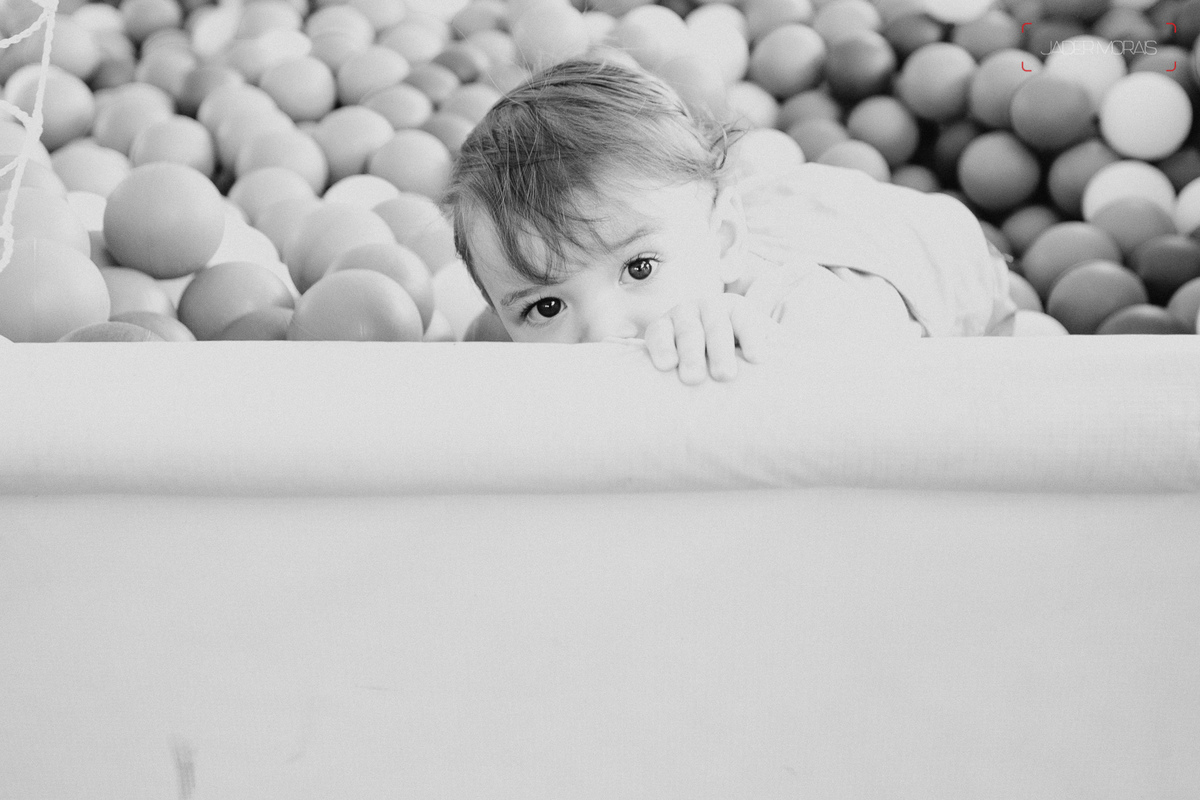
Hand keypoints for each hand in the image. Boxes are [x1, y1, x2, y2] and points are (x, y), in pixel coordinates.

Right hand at [644, 293, 780, 384]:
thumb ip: (777, 292)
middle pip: (716, 324)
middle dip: (720, 349)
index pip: (747, 317)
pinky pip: (657, 335)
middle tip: (725, 377)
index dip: (753, 336)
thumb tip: (805, 262)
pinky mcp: (658, 328)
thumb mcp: (754, 322)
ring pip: (687, 330)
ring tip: (694, 379)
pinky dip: (661, 348)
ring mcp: (681, 315)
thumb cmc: (733, 343)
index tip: (761, 361)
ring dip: (690, 353)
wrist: (694, 347)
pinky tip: (666, 365)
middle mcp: (708, 305)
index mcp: (735, 306)